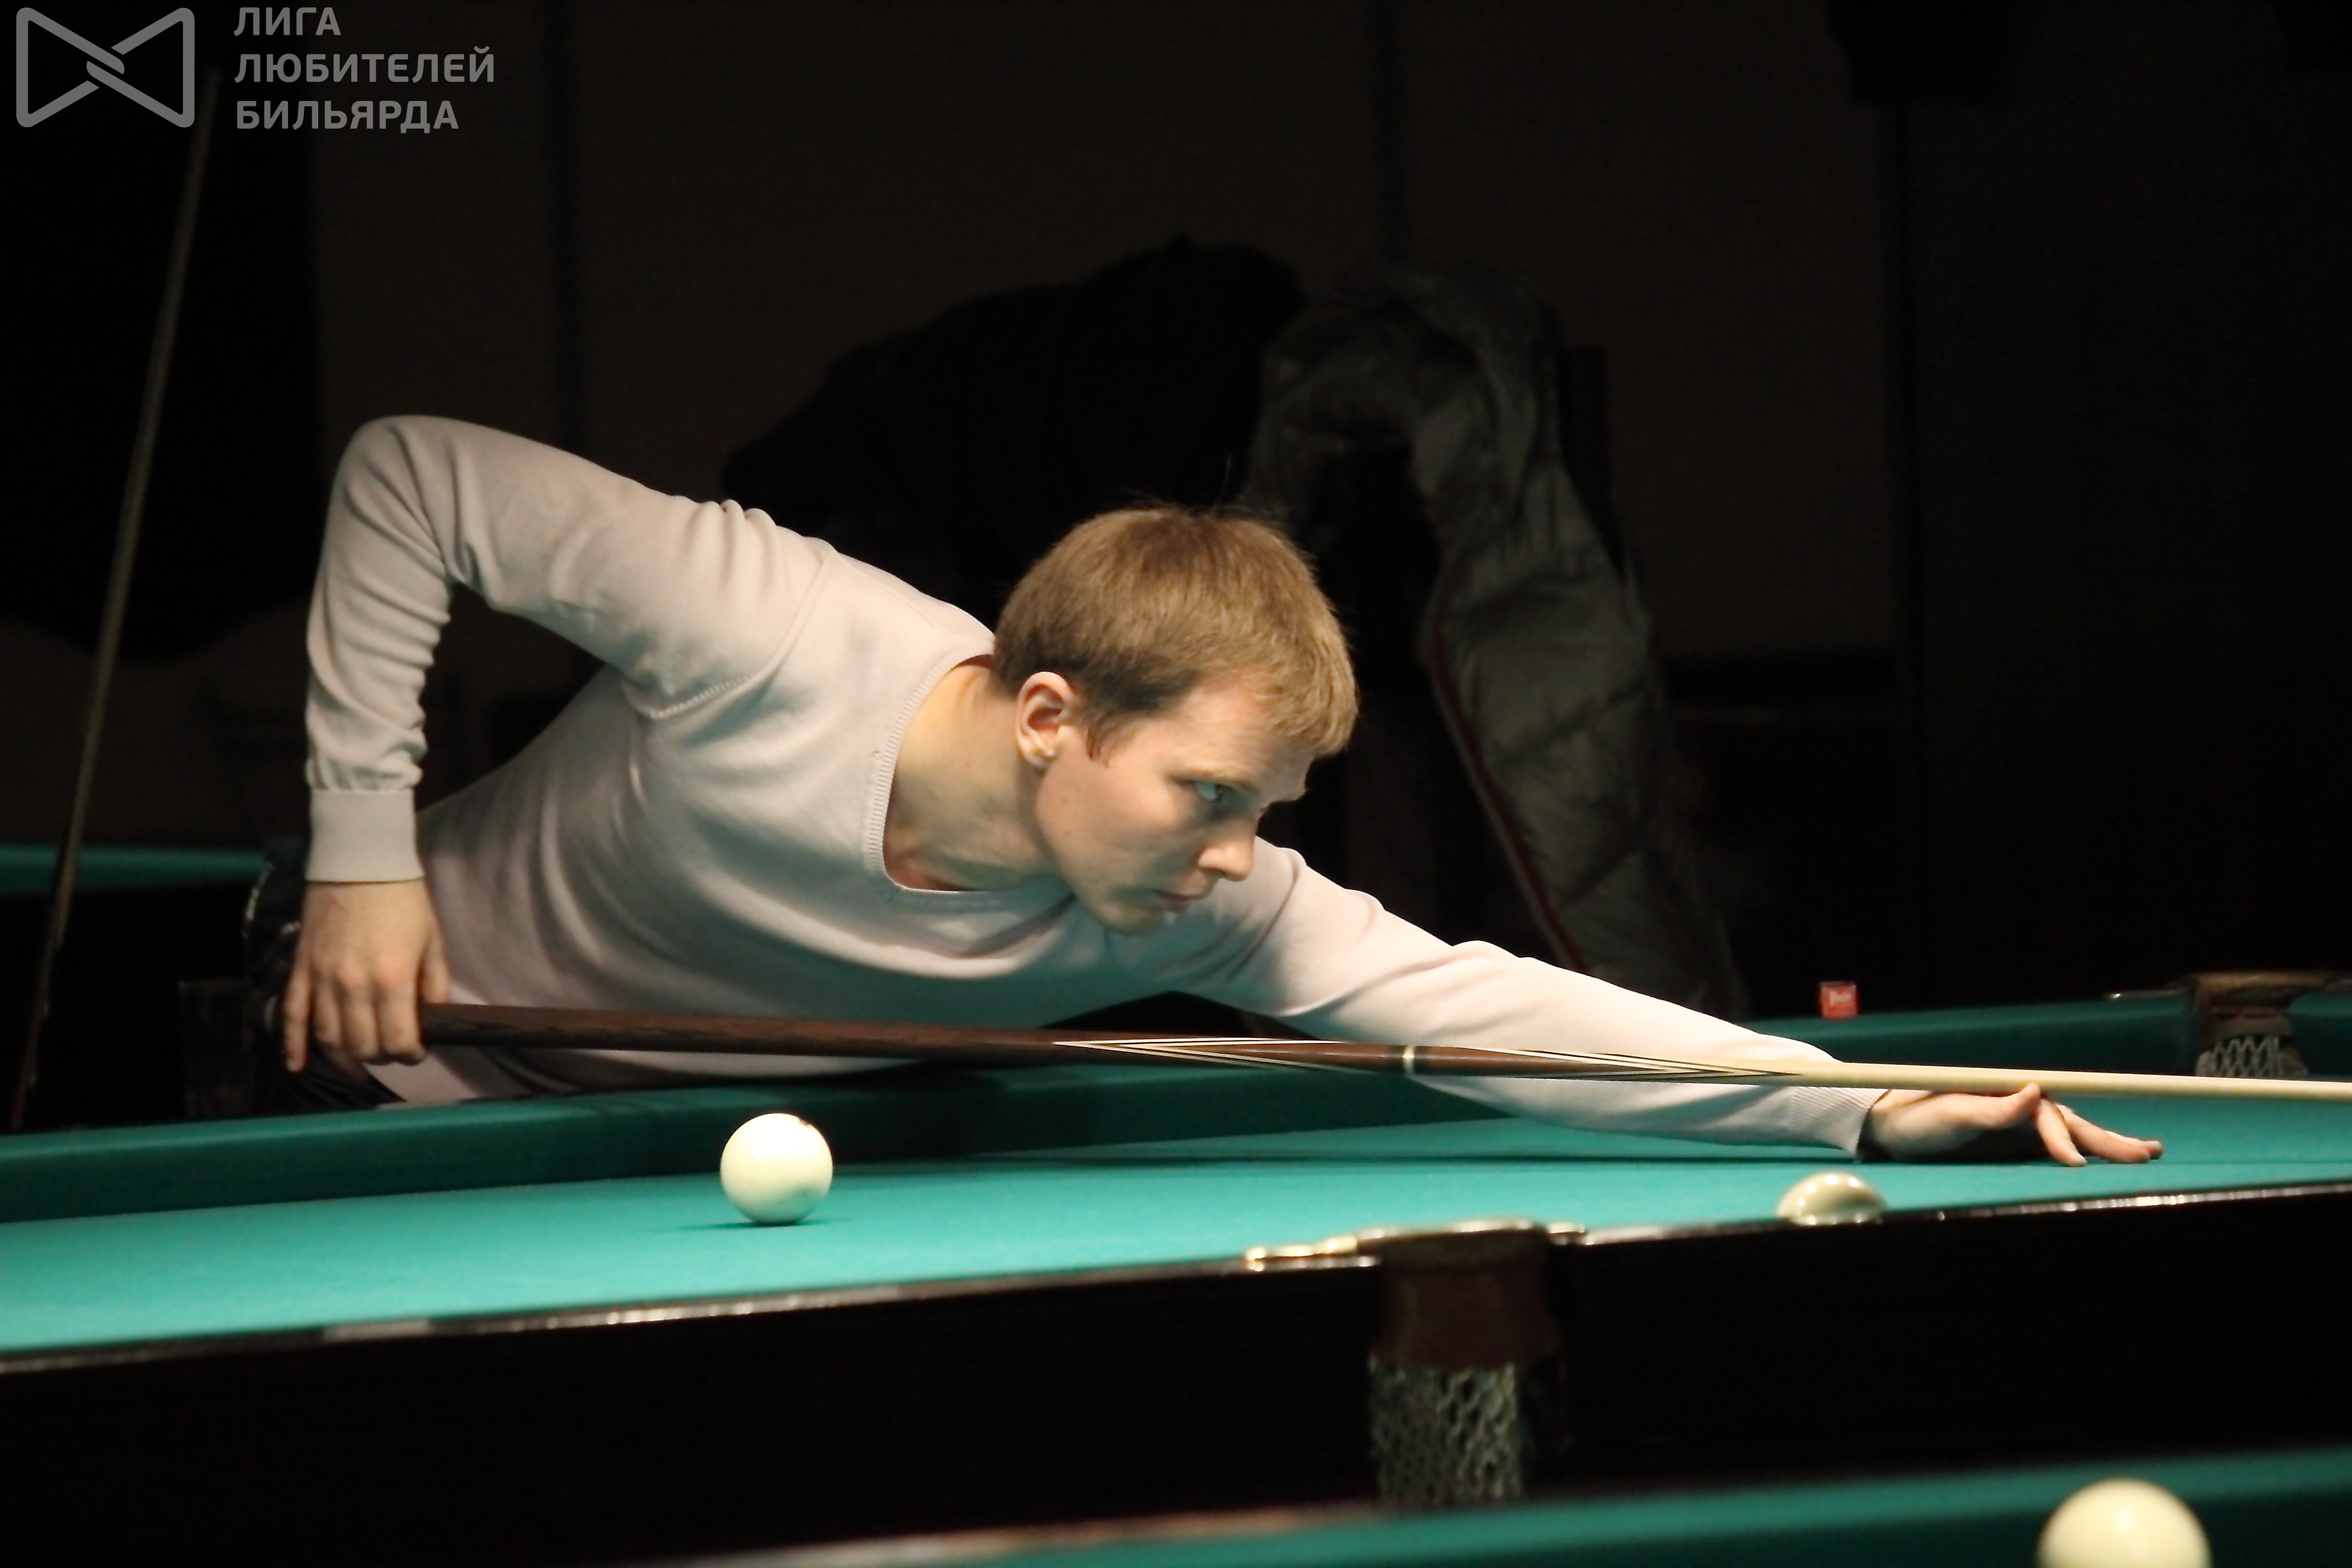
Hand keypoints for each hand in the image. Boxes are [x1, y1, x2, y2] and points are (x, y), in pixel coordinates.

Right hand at [280, 880, 450, 1083]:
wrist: (359, 861)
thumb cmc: (404, 899)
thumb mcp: (433, 941)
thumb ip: (435, 986)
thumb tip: (433, 1021)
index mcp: (392, 979)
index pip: (397, 1041)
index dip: (410, 1055)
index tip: (417, 1051)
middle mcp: (353, 986)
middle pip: (362, 1046)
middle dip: (380, 1056)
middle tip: (391, 1051)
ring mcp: (322, 979)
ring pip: (328, 1038)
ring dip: (344, 1059)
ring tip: (359, 1066)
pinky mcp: (301, 970)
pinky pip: (291, 1016)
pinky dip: (292, 1045)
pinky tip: (297, 1066)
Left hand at [1862, 1084, 2163, 1165]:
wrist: (1892, 1128)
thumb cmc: (1917, 1117)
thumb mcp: (1951, 1112)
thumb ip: (1992, 1107)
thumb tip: (2033, 1090)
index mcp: (2008, 1093)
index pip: (2047, 1116)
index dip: (2064, 1138)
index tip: (2075, 1162)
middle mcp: (2020, 1106)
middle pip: (2072, 1122)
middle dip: (2109, 1140)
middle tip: (2149, 1153)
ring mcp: (2020, 1125)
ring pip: (2072, 1134)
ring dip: (2107, 1144)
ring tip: (2147, 1152)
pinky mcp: (2015, 1143)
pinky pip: (2056, 1148)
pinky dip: (2083, 1153)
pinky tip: (2106, 1160)